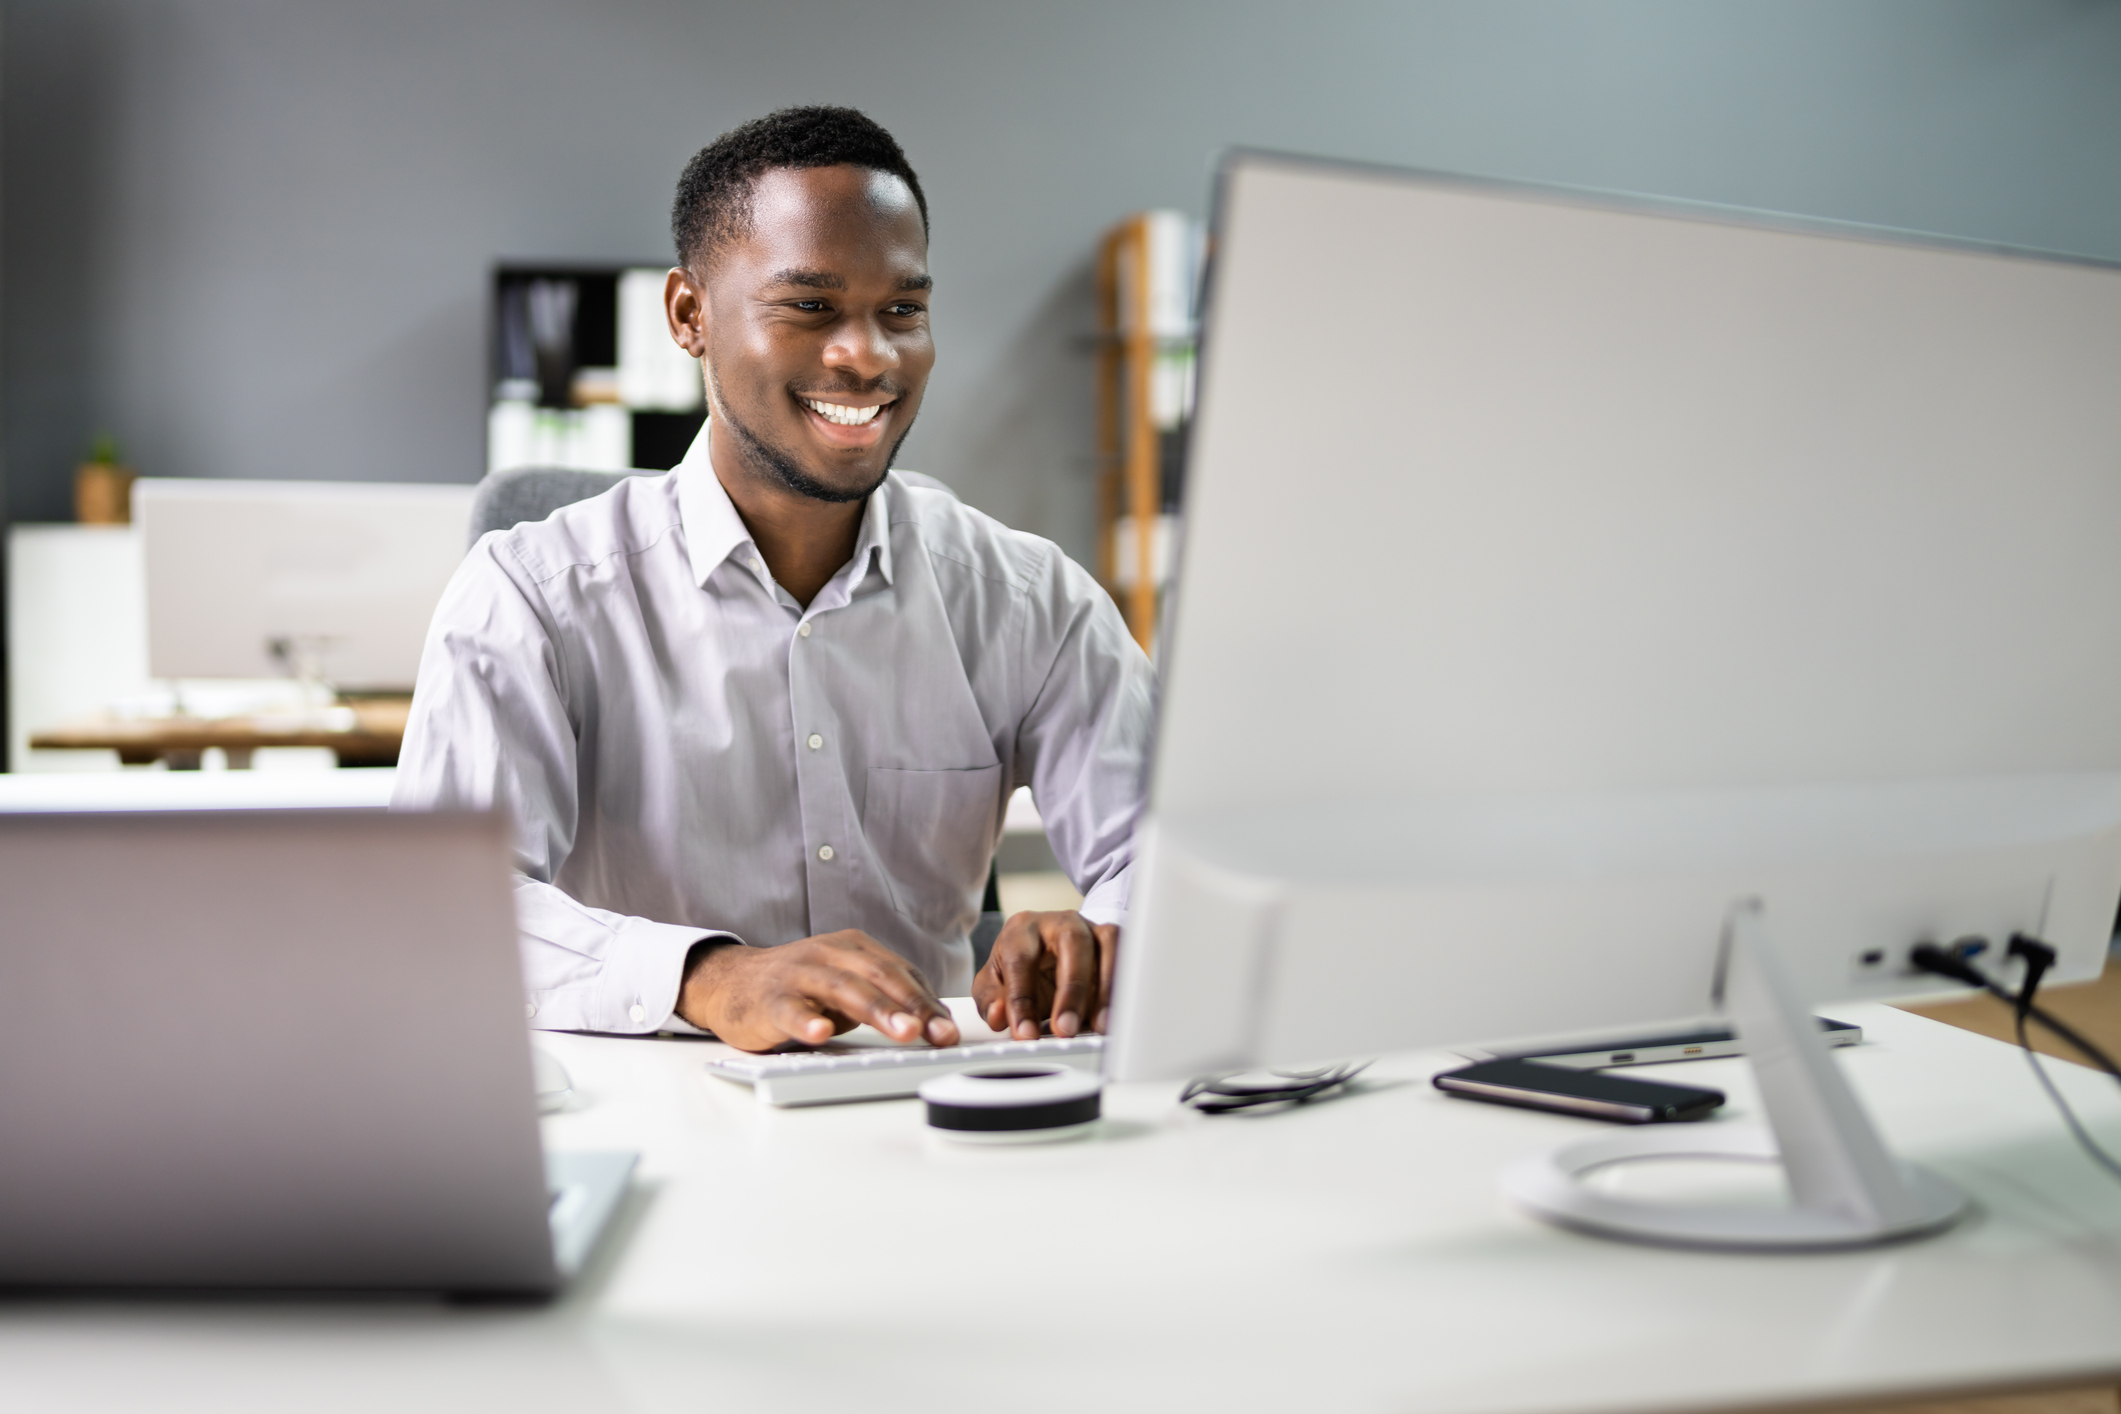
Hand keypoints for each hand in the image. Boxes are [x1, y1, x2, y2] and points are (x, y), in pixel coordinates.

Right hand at [678, 931, 961, 1052]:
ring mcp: (799, 975)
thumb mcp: (847, 987)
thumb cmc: (800, 987)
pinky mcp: (770, 999)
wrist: (731, 982)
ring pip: (843, 990)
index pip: (901, 975)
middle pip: (879, 977)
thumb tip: (935, 1025)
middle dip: (912, 1006)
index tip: (949, 1033)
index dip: (928, 1004)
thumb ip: (885, 1000)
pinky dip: (807, 1021)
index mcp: (855, 949)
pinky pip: (791, 1010)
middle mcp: (830, 954)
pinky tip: (820, 1033)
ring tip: (903, 1032)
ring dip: (877, 1011)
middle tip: (936, 1034)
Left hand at [972, 911, 1118, 1039]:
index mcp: (1022, 929)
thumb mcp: (994, 984)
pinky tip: (1117, 1013)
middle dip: (1071, 989)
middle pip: (1071, 942)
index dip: (1022, 1000)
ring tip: (1100, 1026)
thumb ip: (991, 1001)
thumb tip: (999, 1017)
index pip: (1020, 960)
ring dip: (1105, 988)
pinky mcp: (1114, 939)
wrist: (1047, 948)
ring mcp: (1090, 927)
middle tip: (1066, 1029)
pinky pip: (1126, 955)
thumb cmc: (1020, 966)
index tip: (1025, 1034)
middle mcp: (1059, 922)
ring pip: (1107, 944)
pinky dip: (1123, 984)